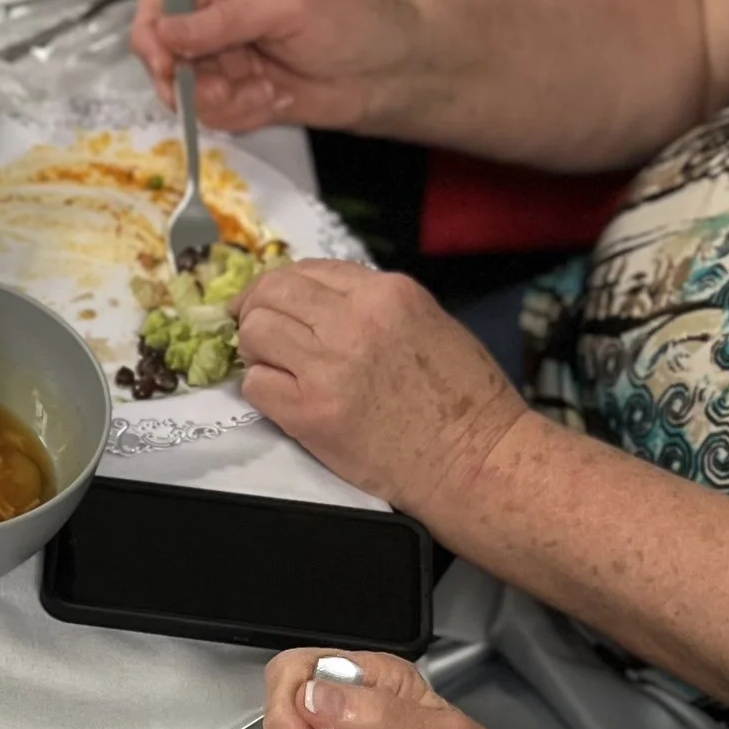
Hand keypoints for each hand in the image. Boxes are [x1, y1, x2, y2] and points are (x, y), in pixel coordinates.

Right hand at [130, 0, 425, 134]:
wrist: (391, 72)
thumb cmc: (355, 19)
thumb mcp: (289, 4)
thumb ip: (224, 19)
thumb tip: (165, 30)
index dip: (153, 31)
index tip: (166, 62)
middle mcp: (218, 17)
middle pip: (161, 51)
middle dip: (185, 78)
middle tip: (218, 87)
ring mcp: (226, 58)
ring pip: (184, 90)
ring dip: (220, 100)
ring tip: (265, 91)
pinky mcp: (237, 94)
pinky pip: (212, 114)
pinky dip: (240, 114)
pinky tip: (275, 99)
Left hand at [232, 259, 523, 518]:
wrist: (474, 459)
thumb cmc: (462, 398)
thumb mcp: (427, 322)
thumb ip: (372, 306)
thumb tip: (318, 304)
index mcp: (387, 293)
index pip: (308, 270)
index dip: (281, 285)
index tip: (272, 302)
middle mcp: (354, 320)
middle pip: (273, 293)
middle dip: (256, 309)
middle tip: (255, 332)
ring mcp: (328, 366)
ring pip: (255, 331)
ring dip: (254, 349)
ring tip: (271, 366)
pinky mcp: (309, 411)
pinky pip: (255, 384)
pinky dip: (259, 389)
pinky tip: (281, 399)